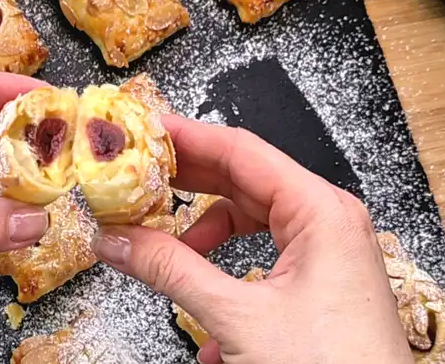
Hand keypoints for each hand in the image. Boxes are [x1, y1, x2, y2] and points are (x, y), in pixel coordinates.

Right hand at [90, 115, 412, 363]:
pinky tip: (200, 302)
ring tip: (163, 246)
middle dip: (189, 181)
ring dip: (204, 232)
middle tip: (140, 175)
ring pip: (251, 219)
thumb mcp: (238, 316)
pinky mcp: (318, 283)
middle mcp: (326, 222)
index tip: (146, 128)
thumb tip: (118, 240)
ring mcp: (324, 252)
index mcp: (319, 211)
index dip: (190, 137)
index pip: (242, 150)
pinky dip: (225, 269)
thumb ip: (172, 271)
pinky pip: (261, 255)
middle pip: (244, 180)